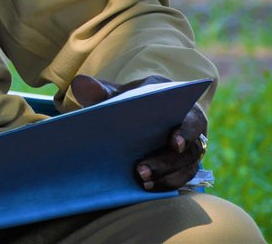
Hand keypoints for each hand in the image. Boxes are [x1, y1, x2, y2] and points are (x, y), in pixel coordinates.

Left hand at [71, 74, 207, 191]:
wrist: (147, 111)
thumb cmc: (136, 100)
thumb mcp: (121, 93)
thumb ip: (102, 90)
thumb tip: (79, 83)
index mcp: (183, 108)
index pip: (192, 120)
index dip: (186, 132)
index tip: (173, 142)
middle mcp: (192, 131)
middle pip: (187, 150)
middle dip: (164, 162)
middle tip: (140, 170)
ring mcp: (189, 151)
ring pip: (185, 167)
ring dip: (165, 176)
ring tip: (142, 181)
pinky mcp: (184, 166)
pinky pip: (181, 179)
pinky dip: (166, 183)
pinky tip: (147, 188)